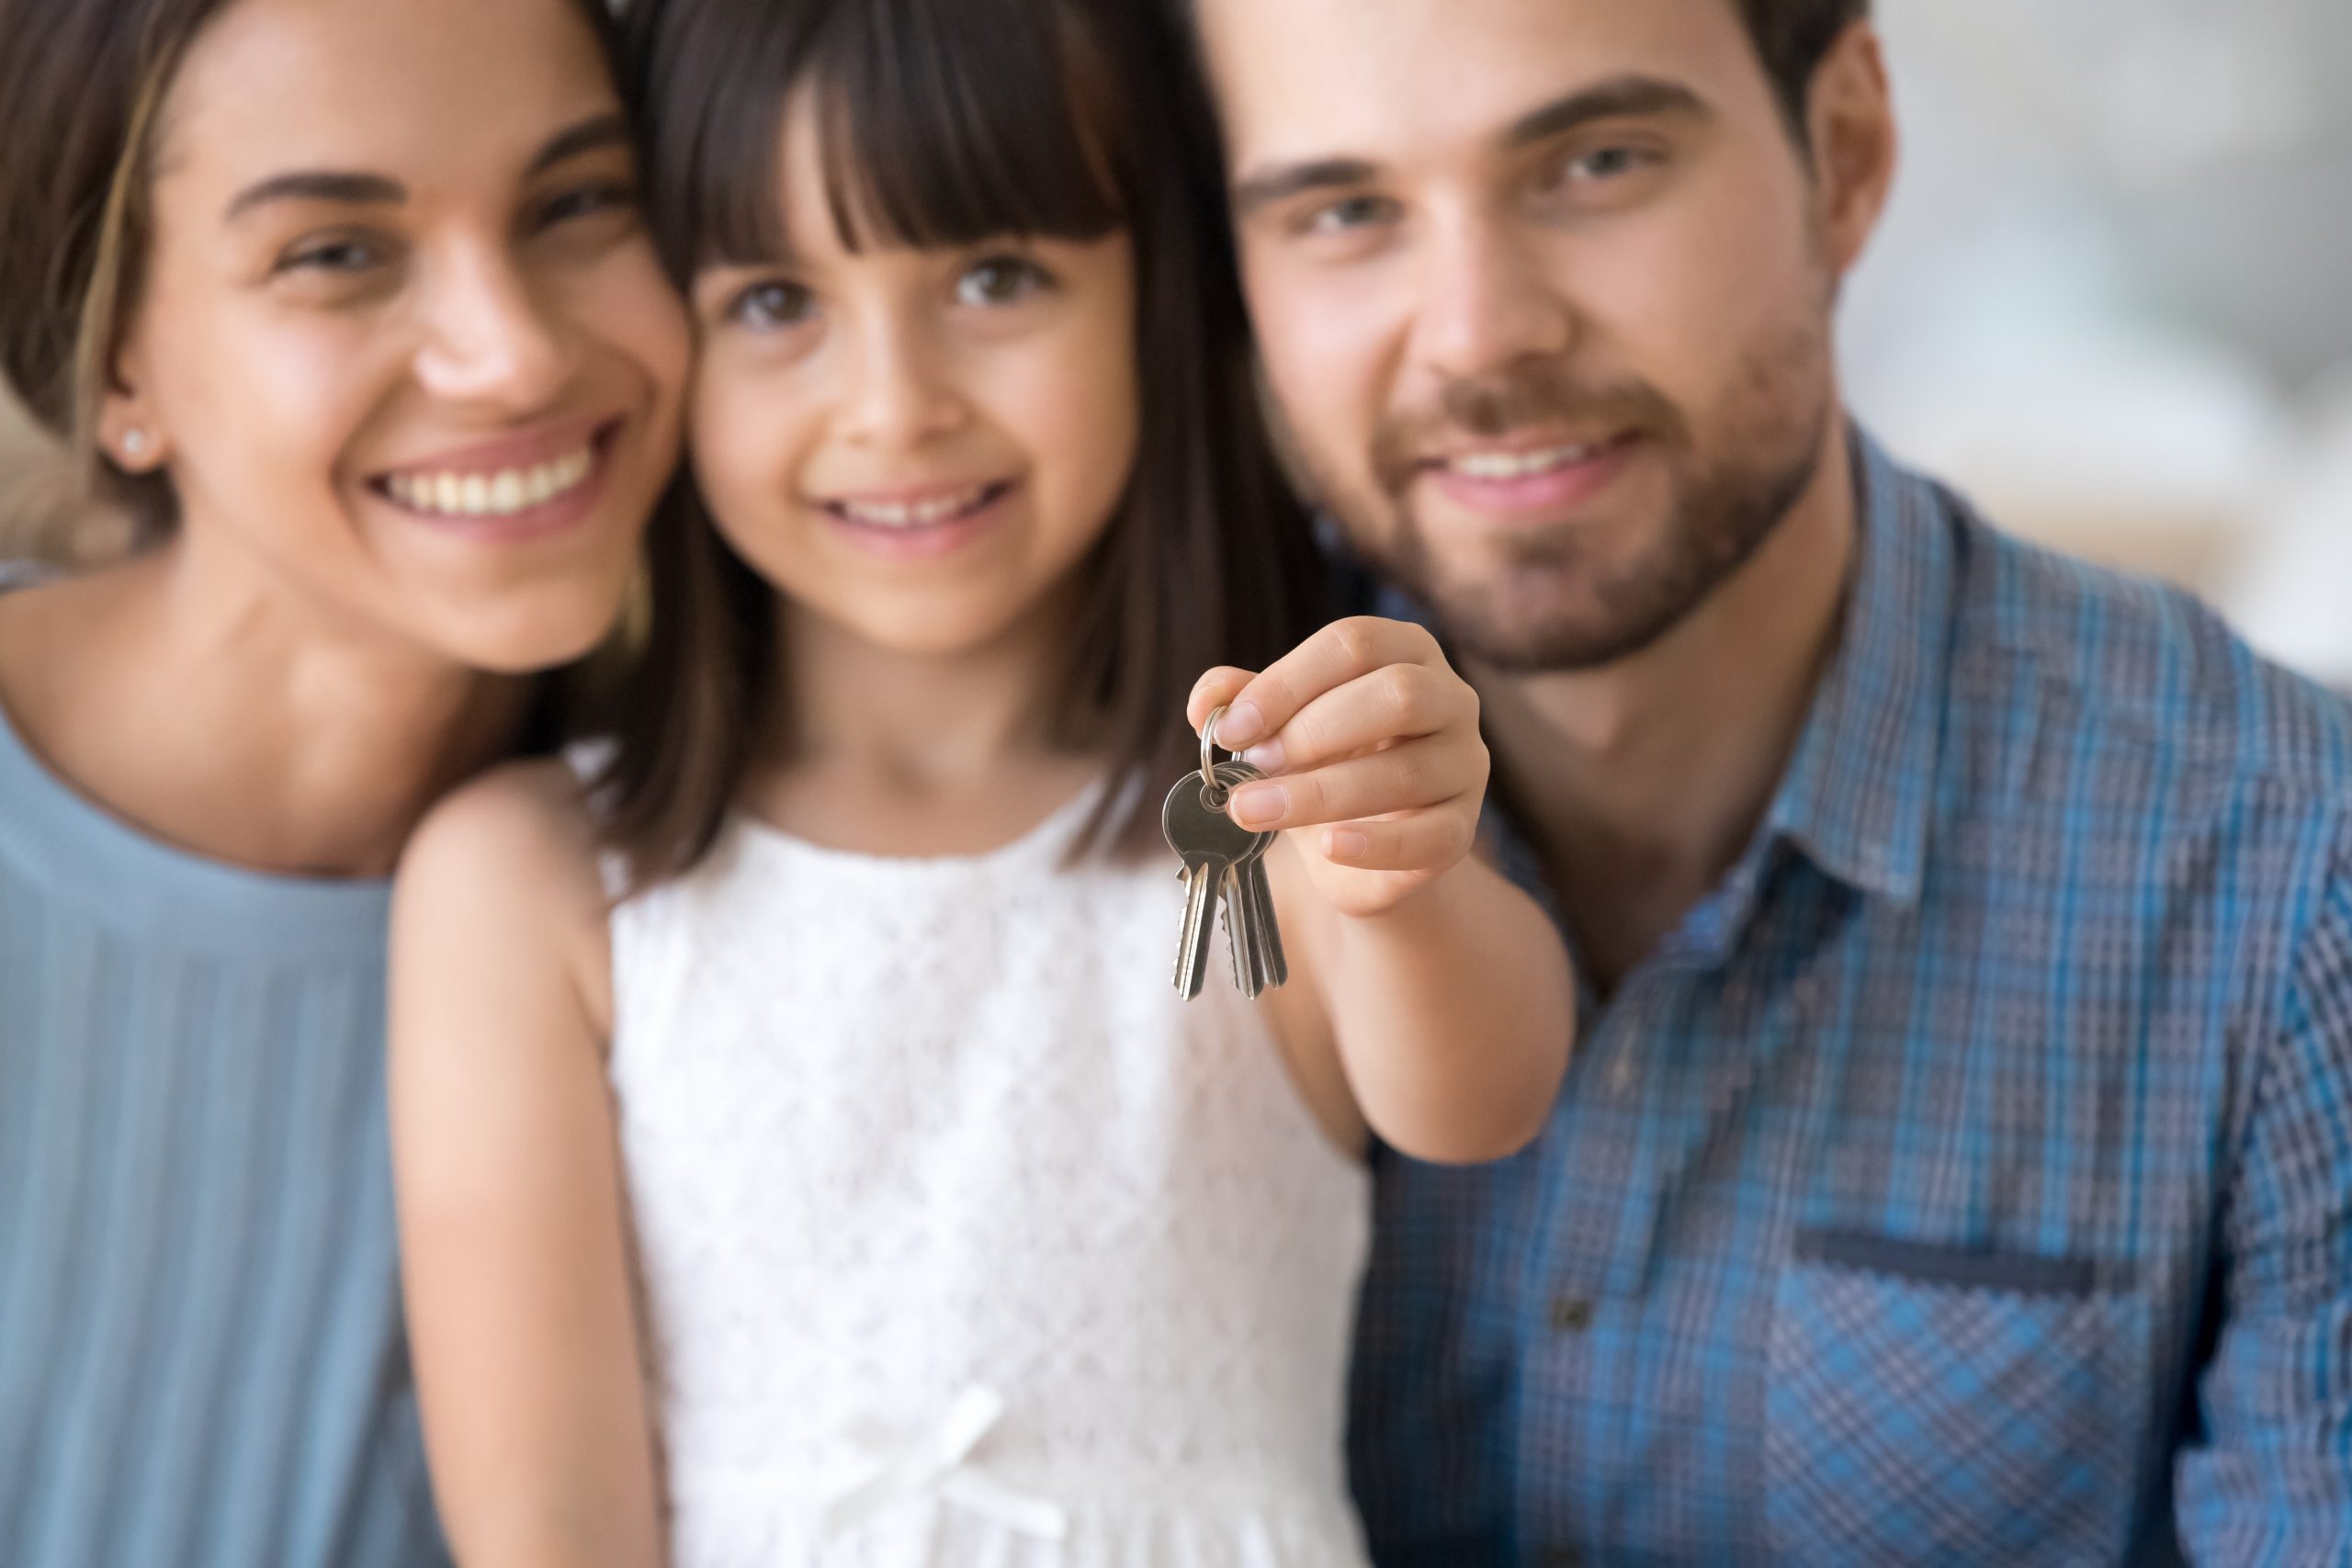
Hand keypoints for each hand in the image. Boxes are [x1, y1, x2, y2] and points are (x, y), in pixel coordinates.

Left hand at [1187, 617, 1487, 918]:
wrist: (1360, 850)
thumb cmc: (1324, 766)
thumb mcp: (1280, 728)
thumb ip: (1244, 704)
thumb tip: (1207, 700)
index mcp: (1405, 652)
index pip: (1353, 644)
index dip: (1286, 683)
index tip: (1231, 728)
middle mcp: (1450, 698)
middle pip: (1397, 694)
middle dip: (1311, 731)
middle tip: (1255, 764)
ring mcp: (1465, 764)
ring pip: (1406, 770)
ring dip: (1319, 793)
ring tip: (1254, 811)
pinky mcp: (1462, 829)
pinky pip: (1431, 835)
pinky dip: (1375, 843)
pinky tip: (1328, 846)